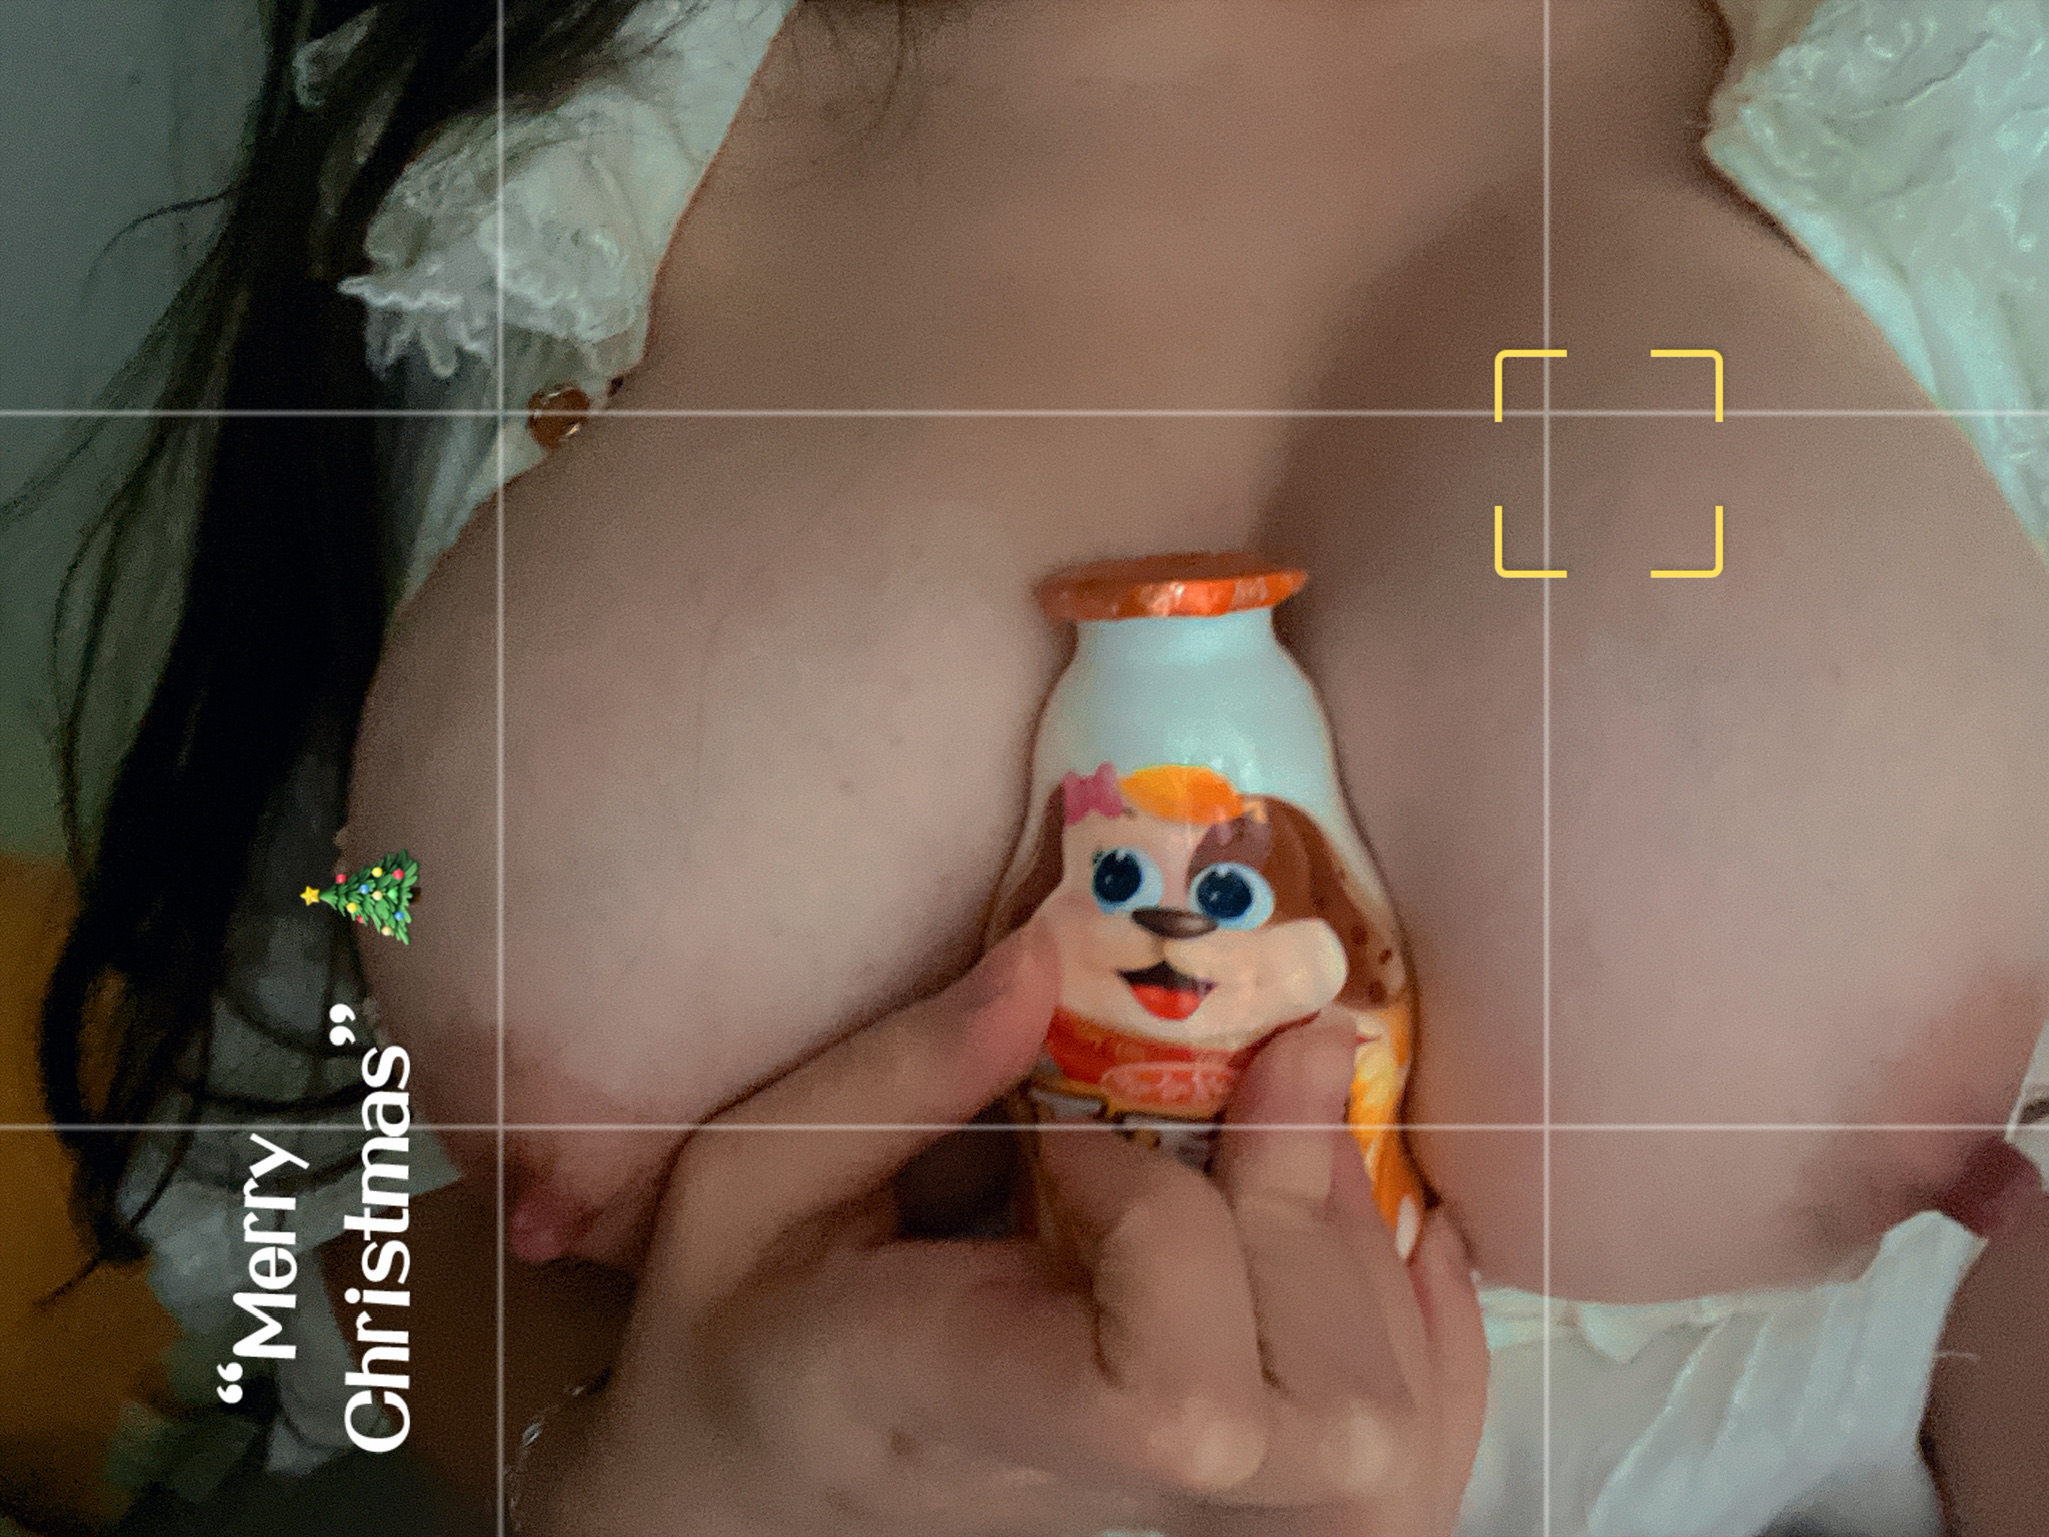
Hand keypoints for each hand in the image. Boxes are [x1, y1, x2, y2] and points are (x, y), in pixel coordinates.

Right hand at [523, 924, 1486, 1535]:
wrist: (753, 1472)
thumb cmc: (737, 1319)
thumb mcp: (751, 1174)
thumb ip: (898, 1072)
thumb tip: (1055, 949)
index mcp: (966, 1403)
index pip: (1172, 1400)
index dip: (1167, 1239)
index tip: (1063, 1142)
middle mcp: (1105, 1486)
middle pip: (1325, 1419)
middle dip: (1306, 1207)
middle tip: (1233, 1086)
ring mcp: (1176, 1510)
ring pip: (1385, 1433)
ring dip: (1361, 1235)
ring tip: (1271, 1137)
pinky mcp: (1216, 1490)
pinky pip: (1401, 1452)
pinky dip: (1427, 1321)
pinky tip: (1392, 1218)